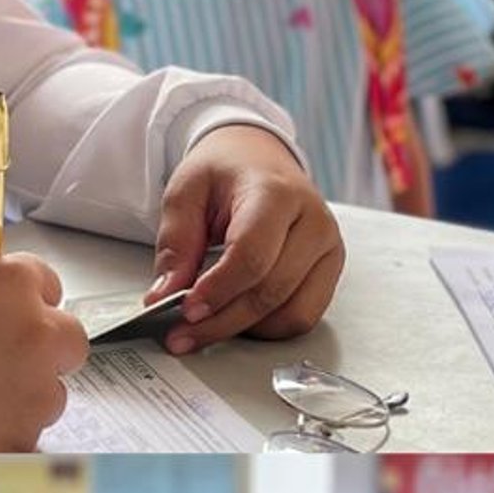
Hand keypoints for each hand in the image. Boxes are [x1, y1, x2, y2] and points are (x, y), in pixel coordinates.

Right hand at [0, 258, 86, 450]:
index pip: (47, 283)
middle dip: (41, 351)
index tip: (9, 316)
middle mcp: (34, 336)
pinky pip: (26, 441)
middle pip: (67, 342)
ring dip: (20, 399)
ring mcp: (33, 394)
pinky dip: (3, 440)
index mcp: (11, 286)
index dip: (24, 302)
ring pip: (49, 397)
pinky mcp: (20, 443)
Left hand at [149, 126, 344, 353]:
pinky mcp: (330, 271)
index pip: (252, 256)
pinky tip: (238, 317)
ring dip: (245, 329)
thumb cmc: (224, 172)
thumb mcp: (185, 193)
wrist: (259, 158)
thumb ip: (175, 245)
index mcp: (276, 193)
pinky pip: (303, 317)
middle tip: (182, 334)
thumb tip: (163, 298)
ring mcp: (328, 249)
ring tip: (209, 324)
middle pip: (270, 291)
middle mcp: (313, 222)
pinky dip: (268, 328)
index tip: (185, 311)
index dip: (218, 291)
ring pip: (291, 313)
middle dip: (222, 321)